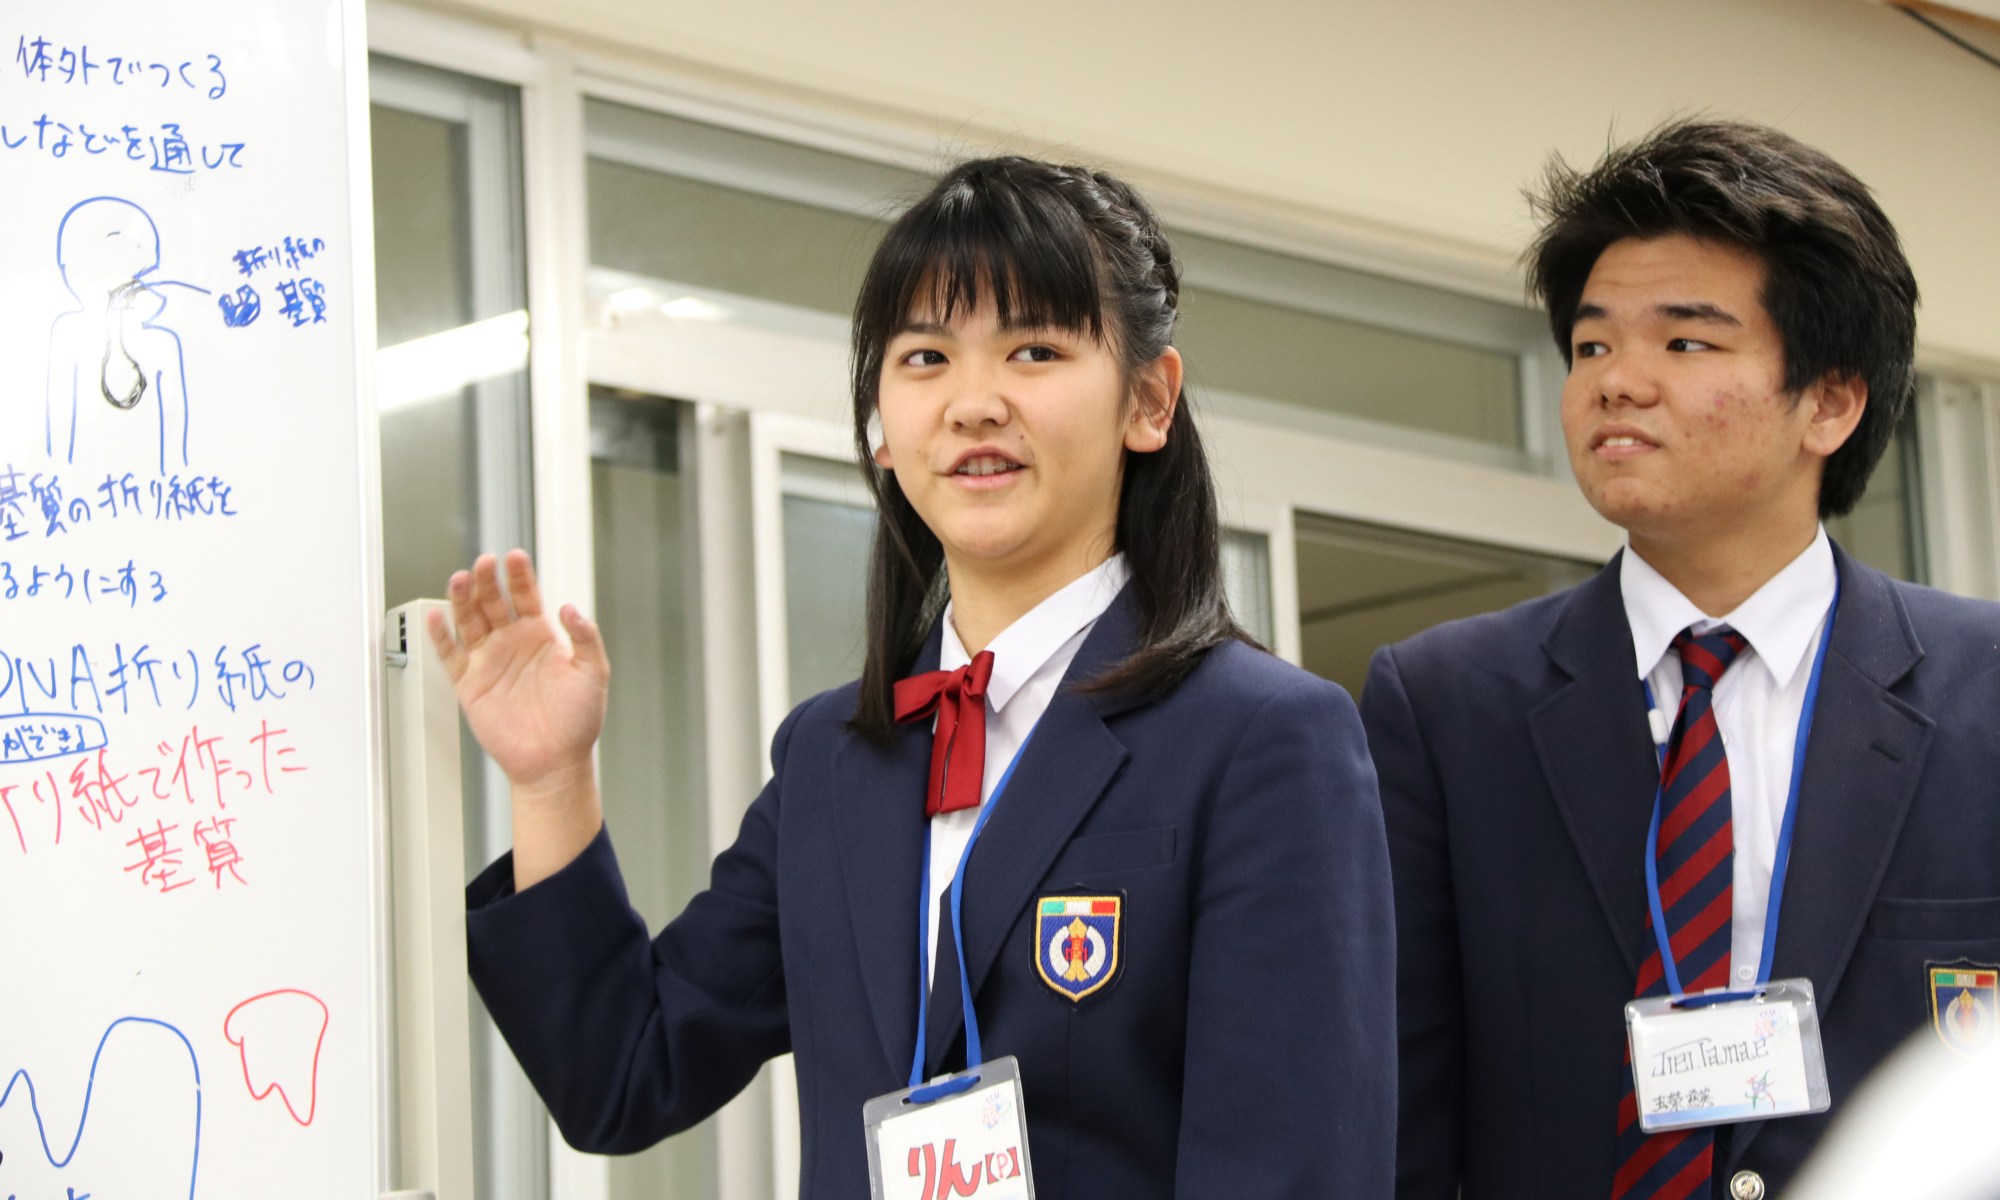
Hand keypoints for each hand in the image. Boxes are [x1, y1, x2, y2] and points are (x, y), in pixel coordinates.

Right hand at [426, 550, 608, 796]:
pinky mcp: (470, 684)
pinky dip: (441, 636)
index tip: (515, 557)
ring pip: (469, 621)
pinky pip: (450, 654)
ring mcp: (489, 661)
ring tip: (461, 578)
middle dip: (488, 581)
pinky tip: (437, 615)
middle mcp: (512, 643)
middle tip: (485, 563)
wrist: (555, 761)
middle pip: (493, 602)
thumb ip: (586, 638)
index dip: (520, 576)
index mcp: (541, 636)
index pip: (526, 596)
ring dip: (463, 599)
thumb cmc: (578, 720)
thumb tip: (570, 608)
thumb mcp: (593, 673)